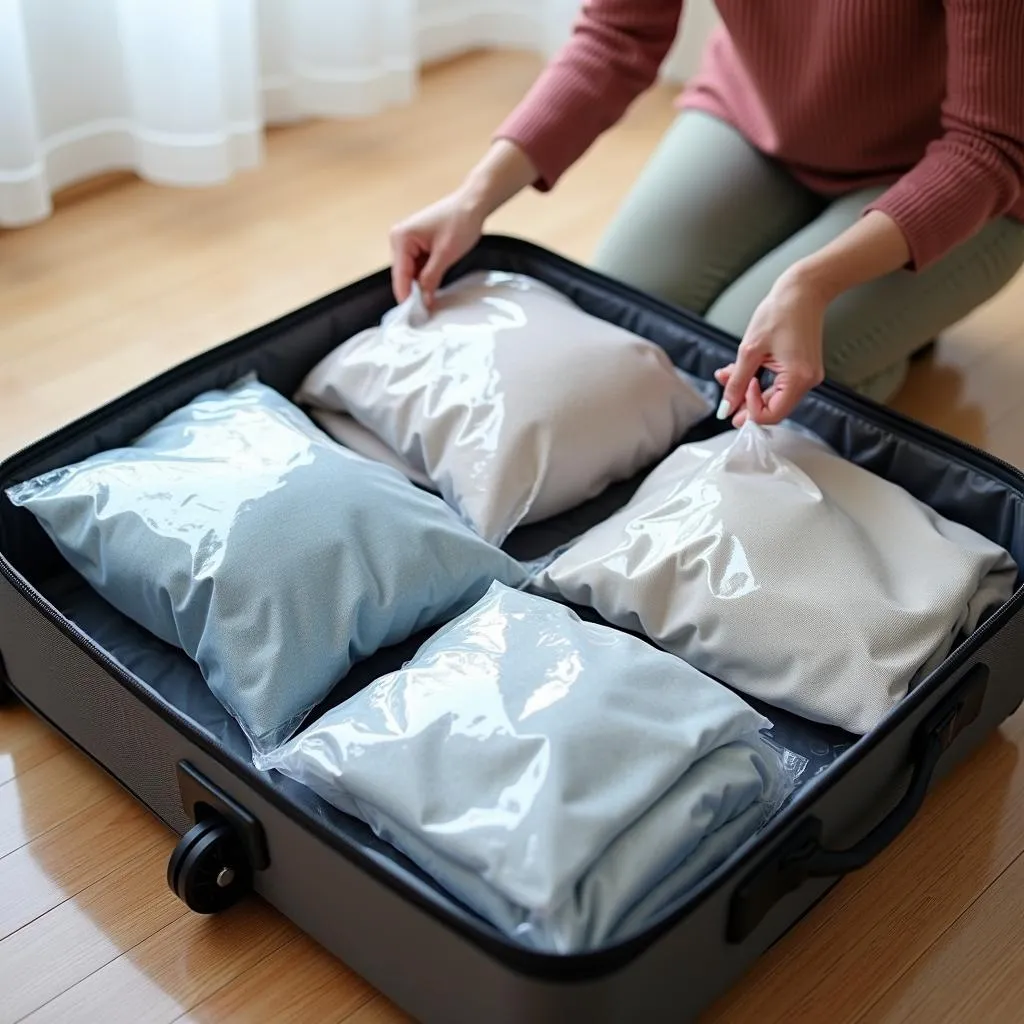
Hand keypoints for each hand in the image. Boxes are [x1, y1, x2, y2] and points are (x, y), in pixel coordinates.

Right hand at [389, 189, 485, 307]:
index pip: (400, 276)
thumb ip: (431, 279)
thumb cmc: (461, 221)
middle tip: (425, 313)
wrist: (473, 203)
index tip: (414, 317)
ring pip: (411, 274)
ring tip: (431, 302)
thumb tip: (423, 302)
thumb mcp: (446, 255)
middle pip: (403, 276)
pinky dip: (426, 277)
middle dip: (414, 293)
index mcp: (401, 238)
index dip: (407, 298)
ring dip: (421, 286)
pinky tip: (434, 287)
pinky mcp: (417, 245)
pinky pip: (418, 267)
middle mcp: (399, 239)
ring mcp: (407, 241)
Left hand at [714, 269, 827, 426]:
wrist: (803, 290)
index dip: (748, 409)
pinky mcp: (803, 369)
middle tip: (725, 388)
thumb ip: (736, 382)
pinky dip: (759, 381)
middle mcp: (807, 382)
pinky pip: (778, 385)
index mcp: (798, 379)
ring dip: (748, 389)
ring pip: (772, 397)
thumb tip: (726, 408)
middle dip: (744, 400)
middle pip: (772, 408)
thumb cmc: (780, 313)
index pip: (771, 415)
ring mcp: (807, 376)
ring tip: (729, 373)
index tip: (734, 392)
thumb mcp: (749, 350)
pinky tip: (743, 370)